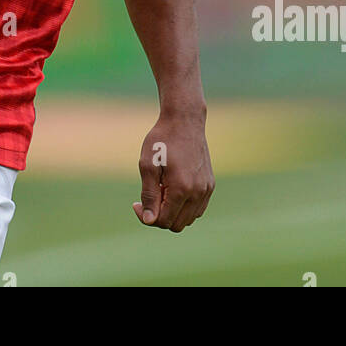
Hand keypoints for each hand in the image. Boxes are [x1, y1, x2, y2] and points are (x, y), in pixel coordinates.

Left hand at [133, 112, 213, 232]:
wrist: (184, 121)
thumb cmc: (162, 140)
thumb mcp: (147, 165)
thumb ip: (149, 195)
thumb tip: (149, 220)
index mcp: (181, 189)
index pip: (163, 221)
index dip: (146, 217)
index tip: (136, 203)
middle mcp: (198, 192)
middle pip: (176, 225)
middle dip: (159, 217)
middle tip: (148, 197)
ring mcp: (206, 189)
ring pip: (188, 219)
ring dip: (173, 213)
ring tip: (161, 191)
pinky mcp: (210, 185)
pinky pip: (198, 209)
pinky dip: (184, 208)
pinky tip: (172, 191)